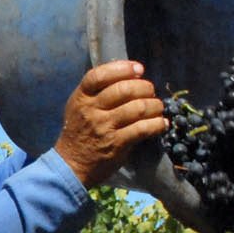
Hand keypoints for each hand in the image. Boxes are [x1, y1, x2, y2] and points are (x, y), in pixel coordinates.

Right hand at [53, 59, 166, 185]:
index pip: (100, 75)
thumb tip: (131, 75)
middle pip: (124, 89)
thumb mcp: (79, 107)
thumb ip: (98, 91)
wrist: (72, 165)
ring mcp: (104, 127)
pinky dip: (157, 124)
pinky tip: (161, 124)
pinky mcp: (116, 144)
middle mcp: (91, 110)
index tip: (139, 69)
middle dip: (145, 87)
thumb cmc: (80, 132)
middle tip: (151, 92)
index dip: (123, 68)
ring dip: (155, 106)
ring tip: (157, 108)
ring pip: (138, 108)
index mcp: (81, 97)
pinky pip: (143, 129)